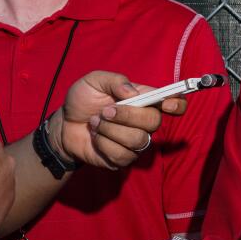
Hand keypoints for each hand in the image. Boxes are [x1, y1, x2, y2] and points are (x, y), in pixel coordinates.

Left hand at [52, 71, 187, 169]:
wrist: (64, 124)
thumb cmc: (83, 100)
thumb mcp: (94, 81)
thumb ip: (115, 80)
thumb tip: (132, 93)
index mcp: (144, 100)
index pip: (174, 103)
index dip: (176, 104)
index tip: (166, 104)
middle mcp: (144, 122)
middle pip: (154, 122)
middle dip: (128, 116)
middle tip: (104, 111)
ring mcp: (136, 142)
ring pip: (137, 139)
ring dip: (110, 130)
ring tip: (95, 123)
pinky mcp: (124, 159)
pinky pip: (122, 155)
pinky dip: (103, 144)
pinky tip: (96, 138)